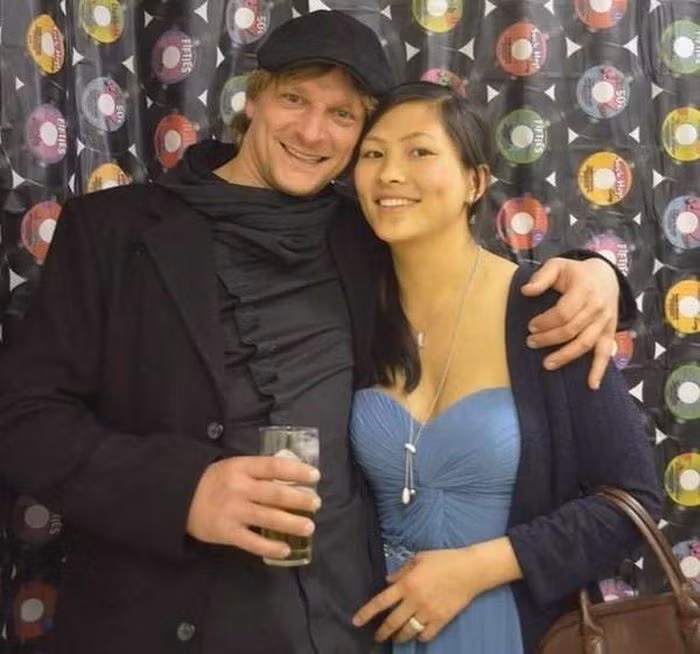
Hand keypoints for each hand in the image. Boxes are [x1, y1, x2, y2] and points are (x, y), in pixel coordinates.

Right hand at [186, 456, 320, 558]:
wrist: (181, 498)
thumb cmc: (216, 480)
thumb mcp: (236, 466)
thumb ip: (259, 471)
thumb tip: (293, 477)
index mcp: (242, 467)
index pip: (274, 467)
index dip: (297, 471)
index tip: (315, 476)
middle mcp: (239, 488)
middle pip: (275, 493)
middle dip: (299, 499)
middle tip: (316, 504)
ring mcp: (233, 511)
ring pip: (267, 517)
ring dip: (291, 523)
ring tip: (309, 527)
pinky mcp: (227, 532)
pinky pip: (252, 542)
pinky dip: (270, 547)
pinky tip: (285, 549)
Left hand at [352, 549, 478, 643]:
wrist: (469, 570)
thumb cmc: (443, 559)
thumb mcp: (419, 558)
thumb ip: (402, 571)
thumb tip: (388, 581)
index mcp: (407, 583)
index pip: (381, 601)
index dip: (366, 613)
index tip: (356, 622)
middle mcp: (415, 600)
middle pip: (392, 622)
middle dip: (382, 633)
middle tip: (377, 637)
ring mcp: (428, 612)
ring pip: (408, 632)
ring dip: (399, 637)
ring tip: (395, 638)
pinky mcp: (441, 620)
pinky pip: (426, 635)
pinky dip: (419, 637)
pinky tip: (417, 634)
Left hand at [521, 256, 617, 389]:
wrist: (607, 276)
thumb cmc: (576, 273)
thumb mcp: (558, 265)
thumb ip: (542, 277)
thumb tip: (526, 291)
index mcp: (584, 289)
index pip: (563, 312)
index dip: (545, 322)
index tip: (530, 326)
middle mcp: (597, 306)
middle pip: (571, 330)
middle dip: (548, 339)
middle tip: (530, 343)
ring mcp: (605, 321)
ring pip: (585, 344)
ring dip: (565, 356)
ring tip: (547, 364)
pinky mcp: (609, 332)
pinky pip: (606, 353)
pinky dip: (599, 370)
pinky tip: (591, 385)